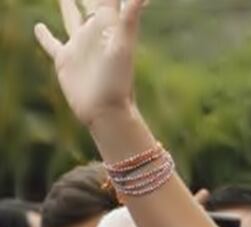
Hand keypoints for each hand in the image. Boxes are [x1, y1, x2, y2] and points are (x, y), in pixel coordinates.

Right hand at [35, 0, 148, 127]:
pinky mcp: (65, 60)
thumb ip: (130, 16)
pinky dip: (44, 35)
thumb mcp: (124, 44)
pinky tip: (38, 26)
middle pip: (90, 4)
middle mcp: (94, 33)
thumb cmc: (118, 79)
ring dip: (68, 6)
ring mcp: (80, 46)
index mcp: (109, 25)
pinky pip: (52, 43)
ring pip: (72, 19)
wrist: (106, 110)